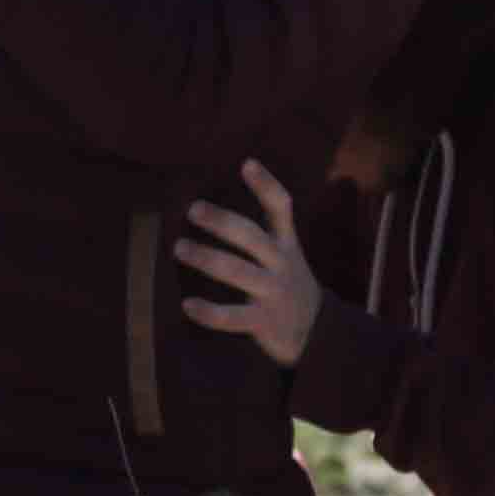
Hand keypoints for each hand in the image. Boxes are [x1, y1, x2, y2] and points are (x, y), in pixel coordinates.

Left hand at [172, 160, 319, 365]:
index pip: (281, 207)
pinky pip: (233, 317)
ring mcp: (273, 293)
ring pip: (238, 271)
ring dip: (207, 258)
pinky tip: (187, 305)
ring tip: (179, 248)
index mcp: (285, 243)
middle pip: (251, 236)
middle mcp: (280, 263)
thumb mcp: (284, 252)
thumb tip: (211, 207)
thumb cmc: (285, 283)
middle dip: (222, 222)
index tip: (247, 163)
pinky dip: (209, 312)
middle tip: (193, 210)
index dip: (265, 185)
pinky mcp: (264, 322)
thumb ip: (261, 232)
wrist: (315, 332)